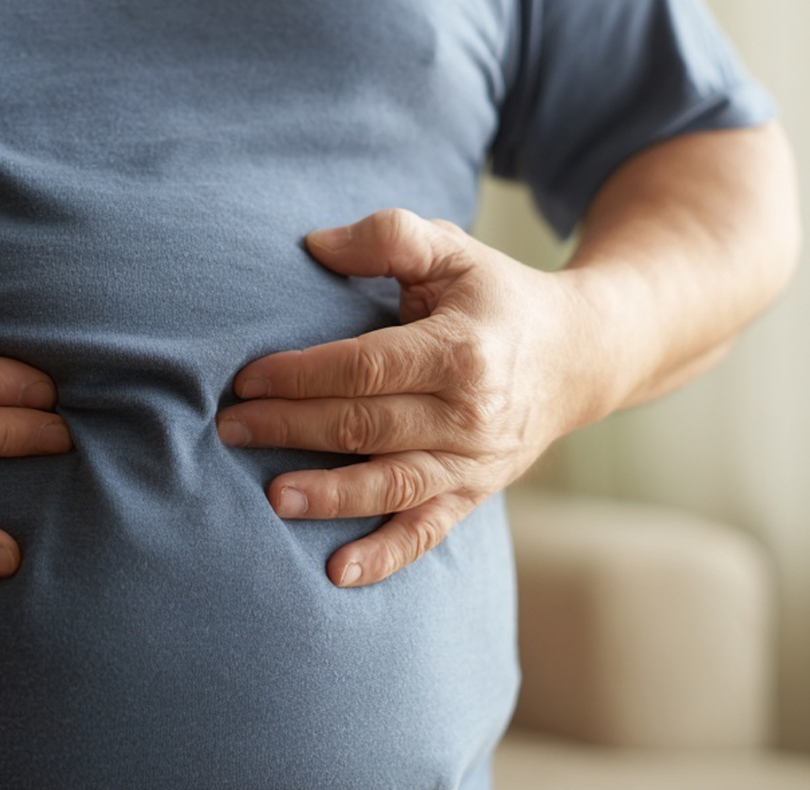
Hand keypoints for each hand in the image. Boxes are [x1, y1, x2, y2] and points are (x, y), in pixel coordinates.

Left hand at [216, 208, 624, 587]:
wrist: (578, 356)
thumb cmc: (496, 298)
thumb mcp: (452, 250)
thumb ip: (388, 236)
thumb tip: (315, 246)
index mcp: (460, 349)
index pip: (366, 368)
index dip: (302, 375)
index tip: (247, 379)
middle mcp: (470, 413)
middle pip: (366, 426)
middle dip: (292, 430)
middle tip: (230, 430)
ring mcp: (473, 461)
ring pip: (391, 485)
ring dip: (329, 496)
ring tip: (273, 497)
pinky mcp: (474, 494)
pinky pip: (427, 533)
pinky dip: (385, 556)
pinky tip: (338, 573)